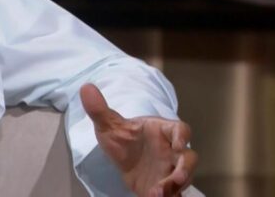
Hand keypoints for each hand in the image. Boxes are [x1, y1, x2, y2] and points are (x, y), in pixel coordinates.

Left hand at [80, 84, 196, 196]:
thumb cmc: (123, 138)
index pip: (180, 129)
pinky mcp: (165, 186)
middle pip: (189, 158)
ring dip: (174, 186)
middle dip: (185, 169)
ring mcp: (170, 170)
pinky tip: (150, 196)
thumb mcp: (108, 125)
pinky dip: (167, 196)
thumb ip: (99, 109)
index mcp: (163, 131)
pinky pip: (173, 193)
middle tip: (176, 179)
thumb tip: (86, 88)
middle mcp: (171, 151)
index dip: (182, 136)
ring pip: (184, 178)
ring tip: (157, 193)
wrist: (123, 159)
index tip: (178, 144)